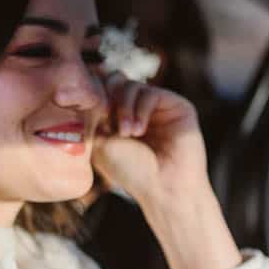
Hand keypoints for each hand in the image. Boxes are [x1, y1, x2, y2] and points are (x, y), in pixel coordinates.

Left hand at [90, 72, 206, 204]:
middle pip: (115, 81)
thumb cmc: (131, 171)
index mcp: (119, 117)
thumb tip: (94, 85)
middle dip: (107, 98)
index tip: (92, 117)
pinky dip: (139, 110)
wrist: (163, 188)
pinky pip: (149, 93)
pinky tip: (138, 131)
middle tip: (108, 121)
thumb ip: (97, 112)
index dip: (94, 97)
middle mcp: (138, 109)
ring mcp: (157, 106)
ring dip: (123, 107)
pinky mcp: (175, 105)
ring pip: (130, 85)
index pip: (102, 90)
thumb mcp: (102, 141)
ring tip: (126, 133)